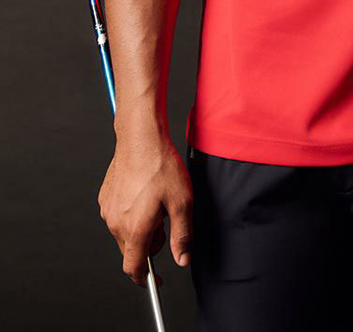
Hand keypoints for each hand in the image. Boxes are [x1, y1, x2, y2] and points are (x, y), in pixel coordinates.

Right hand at [98, 133, 192, 287]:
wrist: (141, 137)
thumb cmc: (161, 165)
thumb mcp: (182, 201)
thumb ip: (182, 235)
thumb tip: (182, 259)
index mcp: (135, 228)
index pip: (134, 268)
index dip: (145, 279)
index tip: (156, 280)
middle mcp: (116, 222)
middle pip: (131, 250)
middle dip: (149, 245)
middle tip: (165, 222)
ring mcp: (108, 209)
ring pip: (124, 233)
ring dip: (139, 229)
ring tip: (155, 204)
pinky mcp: (104, 197)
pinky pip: (117, 216)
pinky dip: (130, 215)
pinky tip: (143, 195)